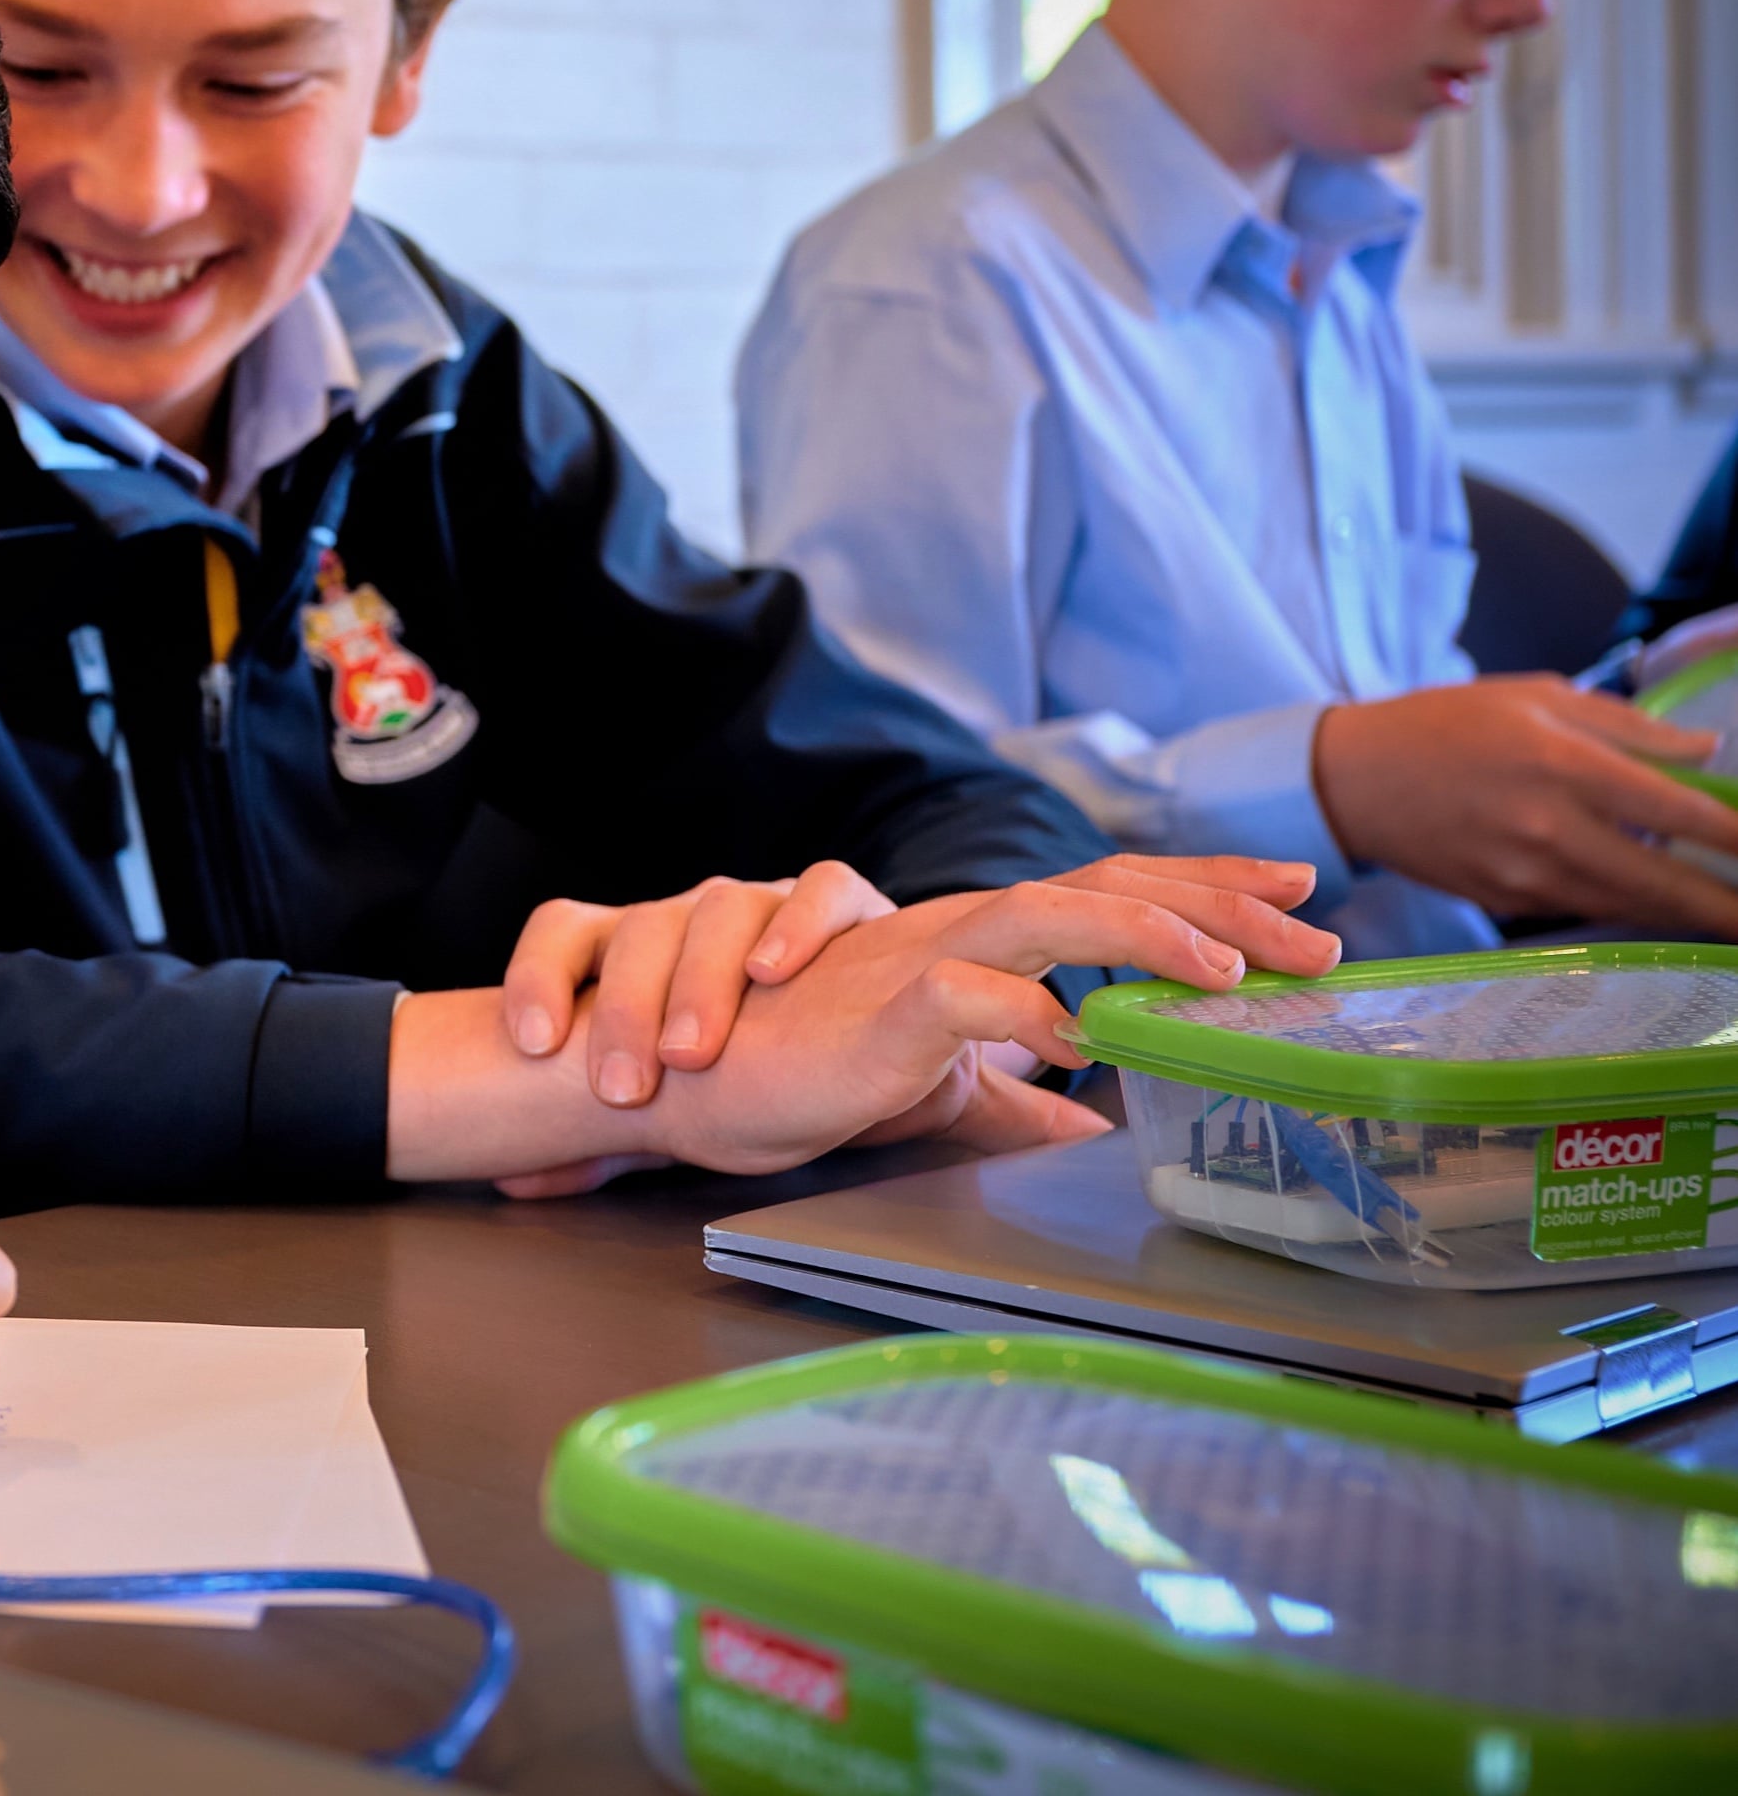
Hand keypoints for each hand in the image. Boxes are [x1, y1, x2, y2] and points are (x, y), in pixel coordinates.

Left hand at [499, 864, 896, 1108]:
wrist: (867, 1046)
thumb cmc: (753, 1071)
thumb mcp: (674, 1110)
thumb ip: (605, 1142)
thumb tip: (514, 1177)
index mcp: (633, 954)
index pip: (565, 932)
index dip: (537, 976)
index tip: (534, 1045)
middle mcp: (691, 919)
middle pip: (641, 930)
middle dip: (624, 1009)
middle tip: (623, 1089)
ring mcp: (764, 905)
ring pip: (719, 907)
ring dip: (699, 980)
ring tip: (690, 1052)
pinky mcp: (845, 906)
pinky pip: (821, 888)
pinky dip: (797, 922)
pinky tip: (773, 972)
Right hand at [634, 867, 1342, 1176]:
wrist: (695, 1078)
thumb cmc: (802, 1074)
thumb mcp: (936, 1092)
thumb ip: (1006, 1100)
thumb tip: (1082, 1130)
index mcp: (982, 943)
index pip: (1109, 891)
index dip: (1205, 887)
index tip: (1299, 896)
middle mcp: (960, 930)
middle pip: (1103, 882)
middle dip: (1217, 901)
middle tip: (1317, 933)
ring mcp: (920, 961)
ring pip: (1044, 912)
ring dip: (1143, 932)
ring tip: (1226, 973)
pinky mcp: (880, 1011)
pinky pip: (967, 996)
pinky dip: (1029, 1012)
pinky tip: (1088, 1041)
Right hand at [1315, 677, 1737, 933]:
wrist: (1351, 779)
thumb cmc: (1445, 723)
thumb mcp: (1537, 697)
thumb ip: (1627, 724)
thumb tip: (1704, 750)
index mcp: (1563, 765)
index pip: (1677, 810)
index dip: (1734, 836)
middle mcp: (1549, 828)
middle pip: (1664, 882)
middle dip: (1723, 905)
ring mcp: (1525, 874)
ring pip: (1629, 906)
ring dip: (1683, 912)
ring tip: (1721, 914)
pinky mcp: (1504, 901)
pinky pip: (1585, 907)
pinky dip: (1626, 906)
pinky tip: (1653, 899)